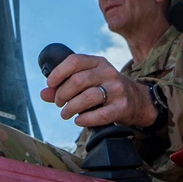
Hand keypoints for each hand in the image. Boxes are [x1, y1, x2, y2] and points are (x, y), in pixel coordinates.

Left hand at [39, 53, 157, 128]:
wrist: (139, 100)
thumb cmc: (107, 89)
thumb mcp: (90, 81)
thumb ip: (65, 86)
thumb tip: (43, 93)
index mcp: (98, 62)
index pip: (75, 61)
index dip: (58, 72)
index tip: (49, 84)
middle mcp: (108, 72)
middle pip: (78, 80)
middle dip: (62, 94)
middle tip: (59, 103)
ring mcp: (117, 89)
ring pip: (87, 97)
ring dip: (71, 108)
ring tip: (65, 113)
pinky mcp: (122, 107)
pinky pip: (100, 114)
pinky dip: (85, 119)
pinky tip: (79, 120)